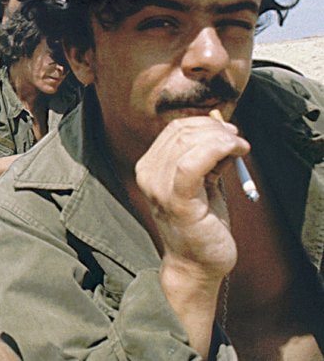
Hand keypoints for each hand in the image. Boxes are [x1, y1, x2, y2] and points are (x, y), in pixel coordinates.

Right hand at [135, 115, 248, 281]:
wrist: (196, 264)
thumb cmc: (201, 225)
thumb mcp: (203, 183)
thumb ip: (206, 158)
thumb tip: (223, 129)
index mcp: (149, 167)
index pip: (175, 129)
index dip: (206, 123)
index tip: (230, 132)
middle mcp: (148, 175)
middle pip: (182, 132)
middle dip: (217, 129)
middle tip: (238, 141)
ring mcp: (159, 188)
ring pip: (189, 142)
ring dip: (222, 138)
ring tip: (240, 148)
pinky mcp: (176, 201)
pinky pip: (192, 164)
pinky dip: (217, 149)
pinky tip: (236, 151)